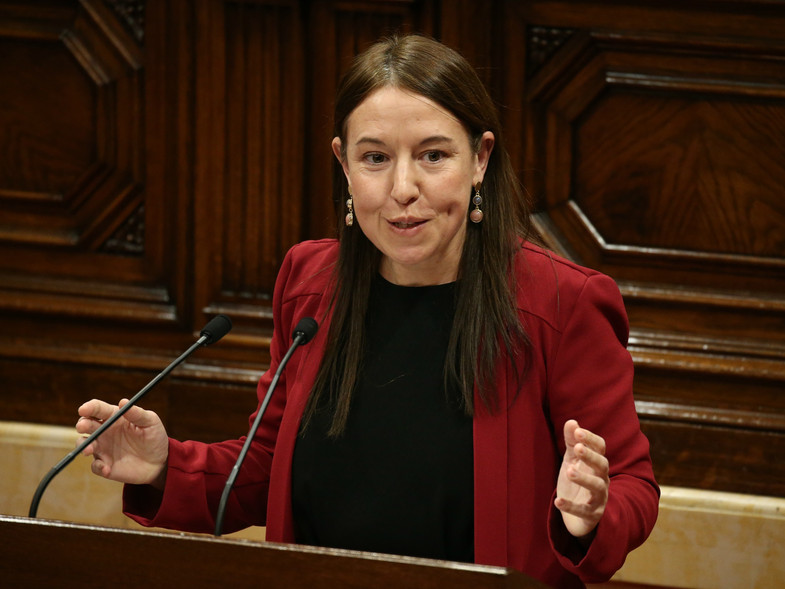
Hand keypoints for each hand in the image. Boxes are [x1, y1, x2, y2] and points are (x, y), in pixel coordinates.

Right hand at [76, 399, 168, 488]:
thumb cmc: (154, 437)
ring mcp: (103, 448)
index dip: (89, 408)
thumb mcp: (151, 422)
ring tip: (90, 449)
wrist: (160, 461)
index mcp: (115, 417)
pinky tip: (107, 468)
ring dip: (84, 446)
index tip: (83, 409)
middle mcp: (105, 432)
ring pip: (84, 445)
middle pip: (86, 425)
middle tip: (83, 427)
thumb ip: (137, 413)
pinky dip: (98, 467)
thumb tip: (123, 402)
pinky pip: (95, 466)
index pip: (98, 409)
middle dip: (82, 424)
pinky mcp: (105, 465)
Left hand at [555, 419, 608, 539]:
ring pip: (597, 487)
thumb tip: (571, 421)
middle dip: (591, 456)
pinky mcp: (591, 516)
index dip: (590, 439)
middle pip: (602, 466)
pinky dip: (571, 506)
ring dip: (584, 478)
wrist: (578, 516)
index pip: (600, 448)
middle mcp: (602, 480)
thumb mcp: (571, 461)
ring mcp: (598, 498)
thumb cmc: (576, 483)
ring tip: (569, 471)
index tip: (578, 432)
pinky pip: (583, 511)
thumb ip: (571, 442)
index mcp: (597, 464)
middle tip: (577, 448)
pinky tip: (558, 501)